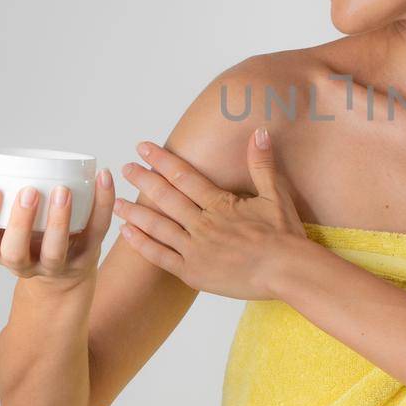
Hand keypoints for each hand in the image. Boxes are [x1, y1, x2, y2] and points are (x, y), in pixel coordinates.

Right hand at [0, 155, 115, 290]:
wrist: (61, 273)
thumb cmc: (22, 234)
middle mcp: (23, 262)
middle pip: (15, 252)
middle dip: (20, 223)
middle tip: (28, 192)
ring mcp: (55, 263)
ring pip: (55, 250)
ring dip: (59, 221)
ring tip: (62, 191)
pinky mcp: (86, 256)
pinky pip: (96, 231)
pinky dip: (102, 204)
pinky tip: (102, 177)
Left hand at [113, 126, 309, 299]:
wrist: (288, 272)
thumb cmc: (285, 236)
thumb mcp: (275, 195)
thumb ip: (262, 164)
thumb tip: (258, 132)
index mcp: (220, 204)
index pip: (184, 177)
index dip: (162, 161)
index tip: (143, 148)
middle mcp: (203, 224)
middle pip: (166, 198)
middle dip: (144, 180)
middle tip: (125, 167)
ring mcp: (195, 250)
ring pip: (158, 227)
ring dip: (136, 212)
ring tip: (118, 201)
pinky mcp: (193, 273)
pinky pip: (161, 257)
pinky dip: (143, 245)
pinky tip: (128, 233)